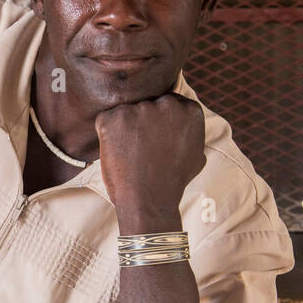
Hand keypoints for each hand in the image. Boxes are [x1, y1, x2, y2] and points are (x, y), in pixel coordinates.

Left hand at [94, 92, 205, 227]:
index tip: (156, 140)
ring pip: (127, 112)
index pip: (168, 103)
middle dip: (142, 122)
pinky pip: (106, 120)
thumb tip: (185, 122)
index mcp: (189, 108)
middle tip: (141, 148)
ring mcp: (139, 108)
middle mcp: (166, 103)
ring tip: (130, 154)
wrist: (149, 200)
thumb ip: (190, 131)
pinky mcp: (112, 117)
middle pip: (147, 104)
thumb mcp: (196, 154)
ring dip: (125, 129)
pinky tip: (117, 153)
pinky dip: (107, 135)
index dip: (158, 123)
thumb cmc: (173, 181)